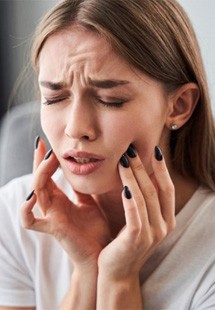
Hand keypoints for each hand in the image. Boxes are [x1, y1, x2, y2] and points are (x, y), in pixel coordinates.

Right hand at [21, 138, 110, 265]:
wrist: (101, 254)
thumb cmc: (95, 230)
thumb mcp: (90, 202)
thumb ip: (82, 189)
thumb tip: (85, 169)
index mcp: (60, 200)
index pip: (47, 175)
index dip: (45, 160)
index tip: (47, 143)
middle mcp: (52, 207)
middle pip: (39, 180)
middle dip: (40, 162)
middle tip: (44, 145)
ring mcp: (50, 217)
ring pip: (36, 192)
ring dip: (40, 175)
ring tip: (48, 160)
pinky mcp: (53, 228)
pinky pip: (30, 221)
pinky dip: (26, 210)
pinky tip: (32, 196)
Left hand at [98, 145, 175, 279]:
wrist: (117, 273)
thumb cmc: (125, 243)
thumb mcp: (140, 221)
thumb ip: (143, 203)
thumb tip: (136, 176)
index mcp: (166, 220)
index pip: (167, 189)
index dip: (162, 169)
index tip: (155, 150)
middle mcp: (163, 226)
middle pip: (155, 189)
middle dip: (143, 167)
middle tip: (132, 149)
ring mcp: (152, 233)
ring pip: (144, 197)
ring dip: (133, 176)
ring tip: (124, 160)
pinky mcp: (136, 239)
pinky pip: (135, 213)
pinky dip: (130, 198)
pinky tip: (123, 185)